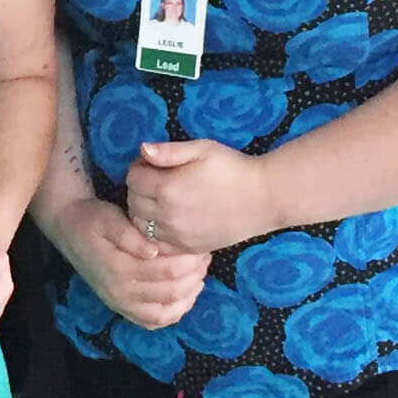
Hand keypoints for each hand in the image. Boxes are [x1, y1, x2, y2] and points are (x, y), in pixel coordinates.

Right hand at [55, 195, 210, 331]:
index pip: (166, 272)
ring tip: (199, 276)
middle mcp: (119, 293)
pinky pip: (152, 321)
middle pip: (170, 292)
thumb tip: (153, 251)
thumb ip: (129, 235)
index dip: (189, 261)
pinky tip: (185, 297)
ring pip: (164, 313)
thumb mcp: (108, 218)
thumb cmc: (92, 220)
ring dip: (187, 296)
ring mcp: (120, 304)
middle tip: (205, 258)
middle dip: (194, 276)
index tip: (202, 247)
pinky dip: (173, 314)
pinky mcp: (122, 307)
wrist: (69, 230)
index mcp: (118, 269)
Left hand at [124, 137, 271, 257]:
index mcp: (167, 188)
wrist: (264, 198)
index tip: (152, 164)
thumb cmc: (233, 168)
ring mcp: (178, 235)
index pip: (132, 178)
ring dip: (144, 212)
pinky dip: (155, 235)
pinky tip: (168, 222)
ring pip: (141, 226)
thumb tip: (142, 149)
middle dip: (139, 189)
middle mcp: (168, 215)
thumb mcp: (202, 149)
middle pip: (133, 203)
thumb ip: (169, 151)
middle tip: (155, 181)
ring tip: (160, 201)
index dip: (139, 168)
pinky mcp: (188, 248)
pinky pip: (158, 245)